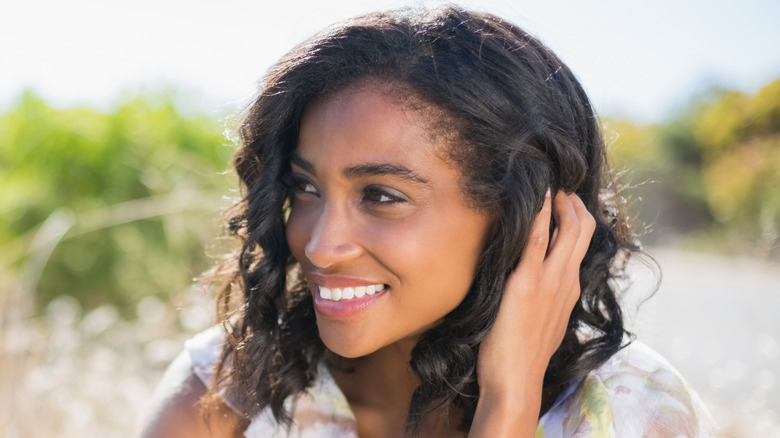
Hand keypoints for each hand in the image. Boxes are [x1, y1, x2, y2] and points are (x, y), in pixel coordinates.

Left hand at [470, 191, 595, 436]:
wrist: (517, 380)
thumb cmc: (521, 356)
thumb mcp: (543, 323)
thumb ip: (546, 301)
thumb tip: (537, 290)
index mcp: (569, 289)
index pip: (581, 245)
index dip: (577, 219)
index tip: (566, 203)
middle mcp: (566, 281)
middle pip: (583, 230)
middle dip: (575, 203)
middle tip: (560, 188)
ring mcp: (550, 280)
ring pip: (570, 229)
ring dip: (561, 203)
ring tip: (551, 186)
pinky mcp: (528, 282)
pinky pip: (539, 239)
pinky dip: (541, 213)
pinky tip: (539, 196)